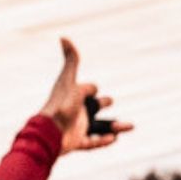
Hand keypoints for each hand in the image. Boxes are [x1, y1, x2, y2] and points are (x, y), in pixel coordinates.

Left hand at [38, 38, 129, 153]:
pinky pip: (93, 143)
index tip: (90, 90)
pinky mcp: (77, 142)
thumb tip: (63, 36)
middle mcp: (76, 112)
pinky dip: (104, 141)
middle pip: (94, 107)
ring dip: (116, 126)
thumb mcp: (68, 80)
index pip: (88, 90)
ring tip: (130, 126)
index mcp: (74, 97)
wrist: (49, 132)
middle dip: (102, 104)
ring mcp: (77, 128)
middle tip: (108, 102)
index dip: (91, 88)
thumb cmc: (60, 104)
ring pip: (100, 127)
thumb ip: (71, 61)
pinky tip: (115, 138)